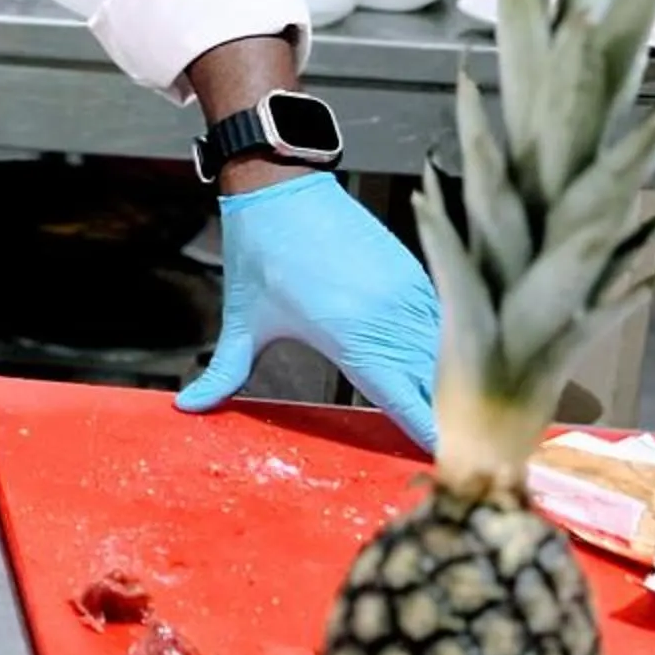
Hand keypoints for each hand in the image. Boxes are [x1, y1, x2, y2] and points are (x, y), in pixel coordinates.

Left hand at [176, 172, 439, 451]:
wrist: (281, 186)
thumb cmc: (259, 255)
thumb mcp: (242, 321)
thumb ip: (223, 373)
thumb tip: (188, 407)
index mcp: (350, 338)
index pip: (406, 402)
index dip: (429, 436)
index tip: (448, 468)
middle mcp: (389, 320)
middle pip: (437, 387)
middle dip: (449, 424)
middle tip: (464, 461)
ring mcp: (408, 294)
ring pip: (448, 356)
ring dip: (454, 390)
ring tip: (467, 427)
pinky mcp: (415, 275)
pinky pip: (444, 325)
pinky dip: (448, 353)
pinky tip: (450, 376)